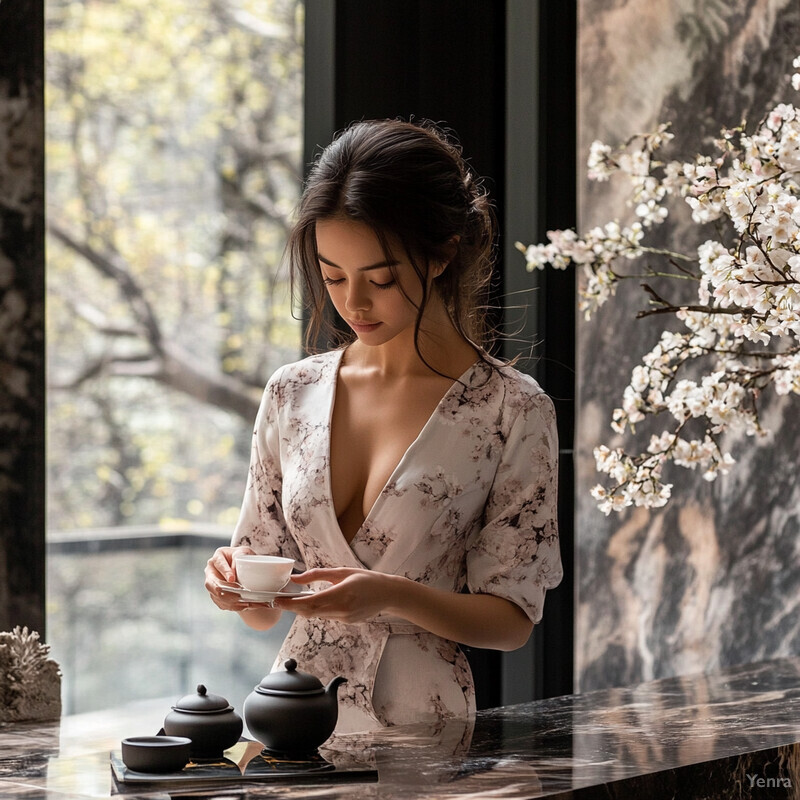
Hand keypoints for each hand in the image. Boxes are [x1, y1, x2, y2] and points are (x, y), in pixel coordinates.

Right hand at [205, 545, 255, 611]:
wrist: (243, 567)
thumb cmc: (243, 557)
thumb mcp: (244, 552)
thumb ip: (239, 556)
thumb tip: (234, 570)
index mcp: (217, 558)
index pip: (219, 564)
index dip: (225, 572)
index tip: (232, 579)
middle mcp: (211, 572)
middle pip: (213, 584)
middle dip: (227, 591)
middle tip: (240, 595)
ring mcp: (212, 585)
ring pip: (217, 597)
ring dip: (232, 601)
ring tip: (246, 603)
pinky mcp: (216, 596)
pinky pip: (222, 604)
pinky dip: (234, 607)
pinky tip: (246, 606)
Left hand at [274, 567, 400, 623]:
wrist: (389, 594)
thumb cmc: (367, 579)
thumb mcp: (342, 571)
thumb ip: (317, 575)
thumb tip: (296, 578)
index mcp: (340, 594)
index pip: (309, 602)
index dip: (291, 603)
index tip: (277, 599)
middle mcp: (341, 609)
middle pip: (309, 612)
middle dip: (292, 607)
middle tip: (278, 600)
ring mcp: (344, 618)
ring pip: (317, 615)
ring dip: (304, 608)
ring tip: (293, 600)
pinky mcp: (346, 622)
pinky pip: (327, 616)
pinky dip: (318, 609)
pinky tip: (316, 602)